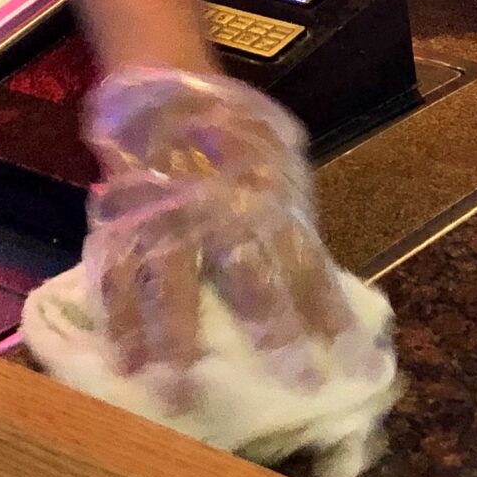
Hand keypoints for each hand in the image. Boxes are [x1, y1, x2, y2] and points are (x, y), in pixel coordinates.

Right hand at [81, 68, 389, 409]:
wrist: (165, 80)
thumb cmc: (231, 130)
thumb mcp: (277, 162)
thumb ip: (289, 218)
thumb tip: (320, 287)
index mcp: (269, 195)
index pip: (307, 263)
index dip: (330, 315)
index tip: (356, 367)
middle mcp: (222, 205)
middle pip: (250, 276)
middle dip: (272, 334)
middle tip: (290, 388)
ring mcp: (168, 210)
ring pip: (173, 281)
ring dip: (176, 341)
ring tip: (179, 396)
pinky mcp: (123, 215)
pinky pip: (119, 270)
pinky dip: (120, 318)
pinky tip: (123, 362)